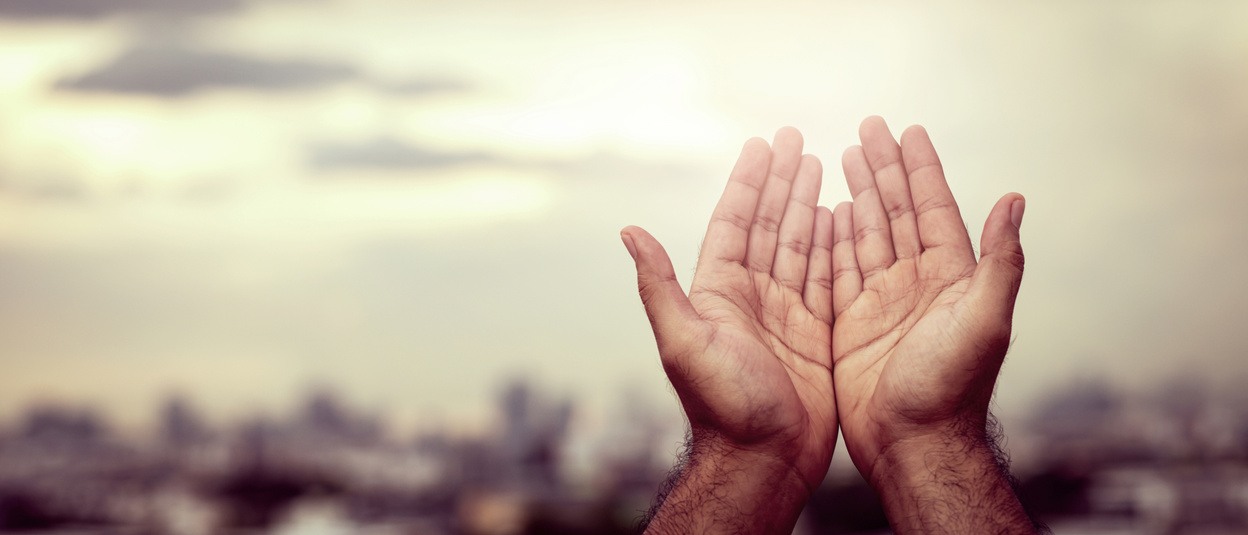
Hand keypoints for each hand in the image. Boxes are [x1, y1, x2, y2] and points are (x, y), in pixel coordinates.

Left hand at [623, 128, 836, 531]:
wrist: (762, 462)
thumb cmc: (721, 409)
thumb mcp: (684, 342)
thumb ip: (660, 286)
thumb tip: (628, 231)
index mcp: (719, 293)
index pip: (735, 223)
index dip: (749, 182)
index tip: (762, 144)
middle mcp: (751, 298)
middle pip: (770, 225)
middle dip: (782, 182)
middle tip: (795, 139)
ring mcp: (785, 316)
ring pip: (800, 246)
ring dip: (809, 205)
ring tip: (821, 165)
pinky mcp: (815, 336)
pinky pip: (827, 279)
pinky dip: (836, 247)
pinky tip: (844, 218)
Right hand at [830, 117, 1025, 480]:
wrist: (913, 445)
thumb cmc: (952, 389)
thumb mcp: (984, 320)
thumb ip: (1000, 261)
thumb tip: (1015, 199)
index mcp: (949, 277)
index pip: (932, 209)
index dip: (920, 169)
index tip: (908, 131)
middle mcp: (916, 284)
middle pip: (896, 213)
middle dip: (882, 169)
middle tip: (867, 129)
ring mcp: (883, 303)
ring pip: (865, 235)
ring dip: (857, 195)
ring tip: (841, 157)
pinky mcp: (852, 325)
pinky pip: (838, 271)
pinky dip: (830, 239)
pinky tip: (824, 212)